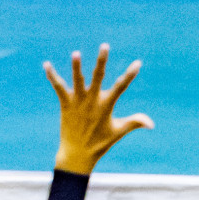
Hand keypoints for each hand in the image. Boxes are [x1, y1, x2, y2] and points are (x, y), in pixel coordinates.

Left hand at [44, 44, 153, 174]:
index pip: (121, 86)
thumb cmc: (100, 143)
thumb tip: (152, 123)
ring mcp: (77, 102)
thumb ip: (135, 123)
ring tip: (76, 53)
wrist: (77, 154)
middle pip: (98, 77)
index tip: (138, 63)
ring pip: (77, 80)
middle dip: (101, 61)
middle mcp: (92, 101)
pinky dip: (52, 76)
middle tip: (104, 46)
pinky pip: (58, 87)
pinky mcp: (65, 104)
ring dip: (76, 66)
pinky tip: (46, 64)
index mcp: (106, 106)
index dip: (130, 74)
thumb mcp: (119, 131)